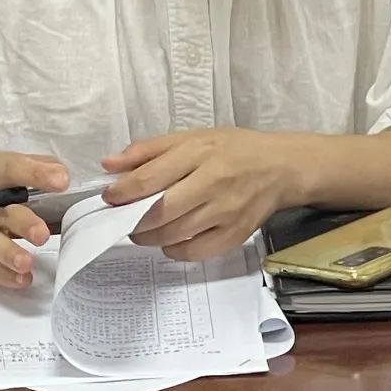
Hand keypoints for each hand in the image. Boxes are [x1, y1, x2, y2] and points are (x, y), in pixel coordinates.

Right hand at [0, 153, 67, 287]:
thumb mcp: (10, 165)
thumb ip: (38, 166)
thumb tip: (61, 174)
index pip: (12, 170)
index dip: (36, 174)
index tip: (62, 181)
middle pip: (2, 213)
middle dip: (23, 224)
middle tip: (42, 233)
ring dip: (9, 254)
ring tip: (27, 263)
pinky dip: (4, 276)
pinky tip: (23, 279)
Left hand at [101, 128, 301, 261]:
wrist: (280, 167)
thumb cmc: (232, 149)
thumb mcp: (191, 137)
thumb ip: (148, 150)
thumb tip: (109, 164)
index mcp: (199, 153)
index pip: (150, 177)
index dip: (122, 192)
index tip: (109, 197)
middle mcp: (213, 183)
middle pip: (160, 211)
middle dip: (133, 219)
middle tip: (124, 218)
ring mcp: (226, 212)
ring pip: (175, 235)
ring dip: (149, 237)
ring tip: (143, 229)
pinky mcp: (235, 235)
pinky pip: (195, 253)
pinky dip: (174, 250)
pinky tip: (170, 240)